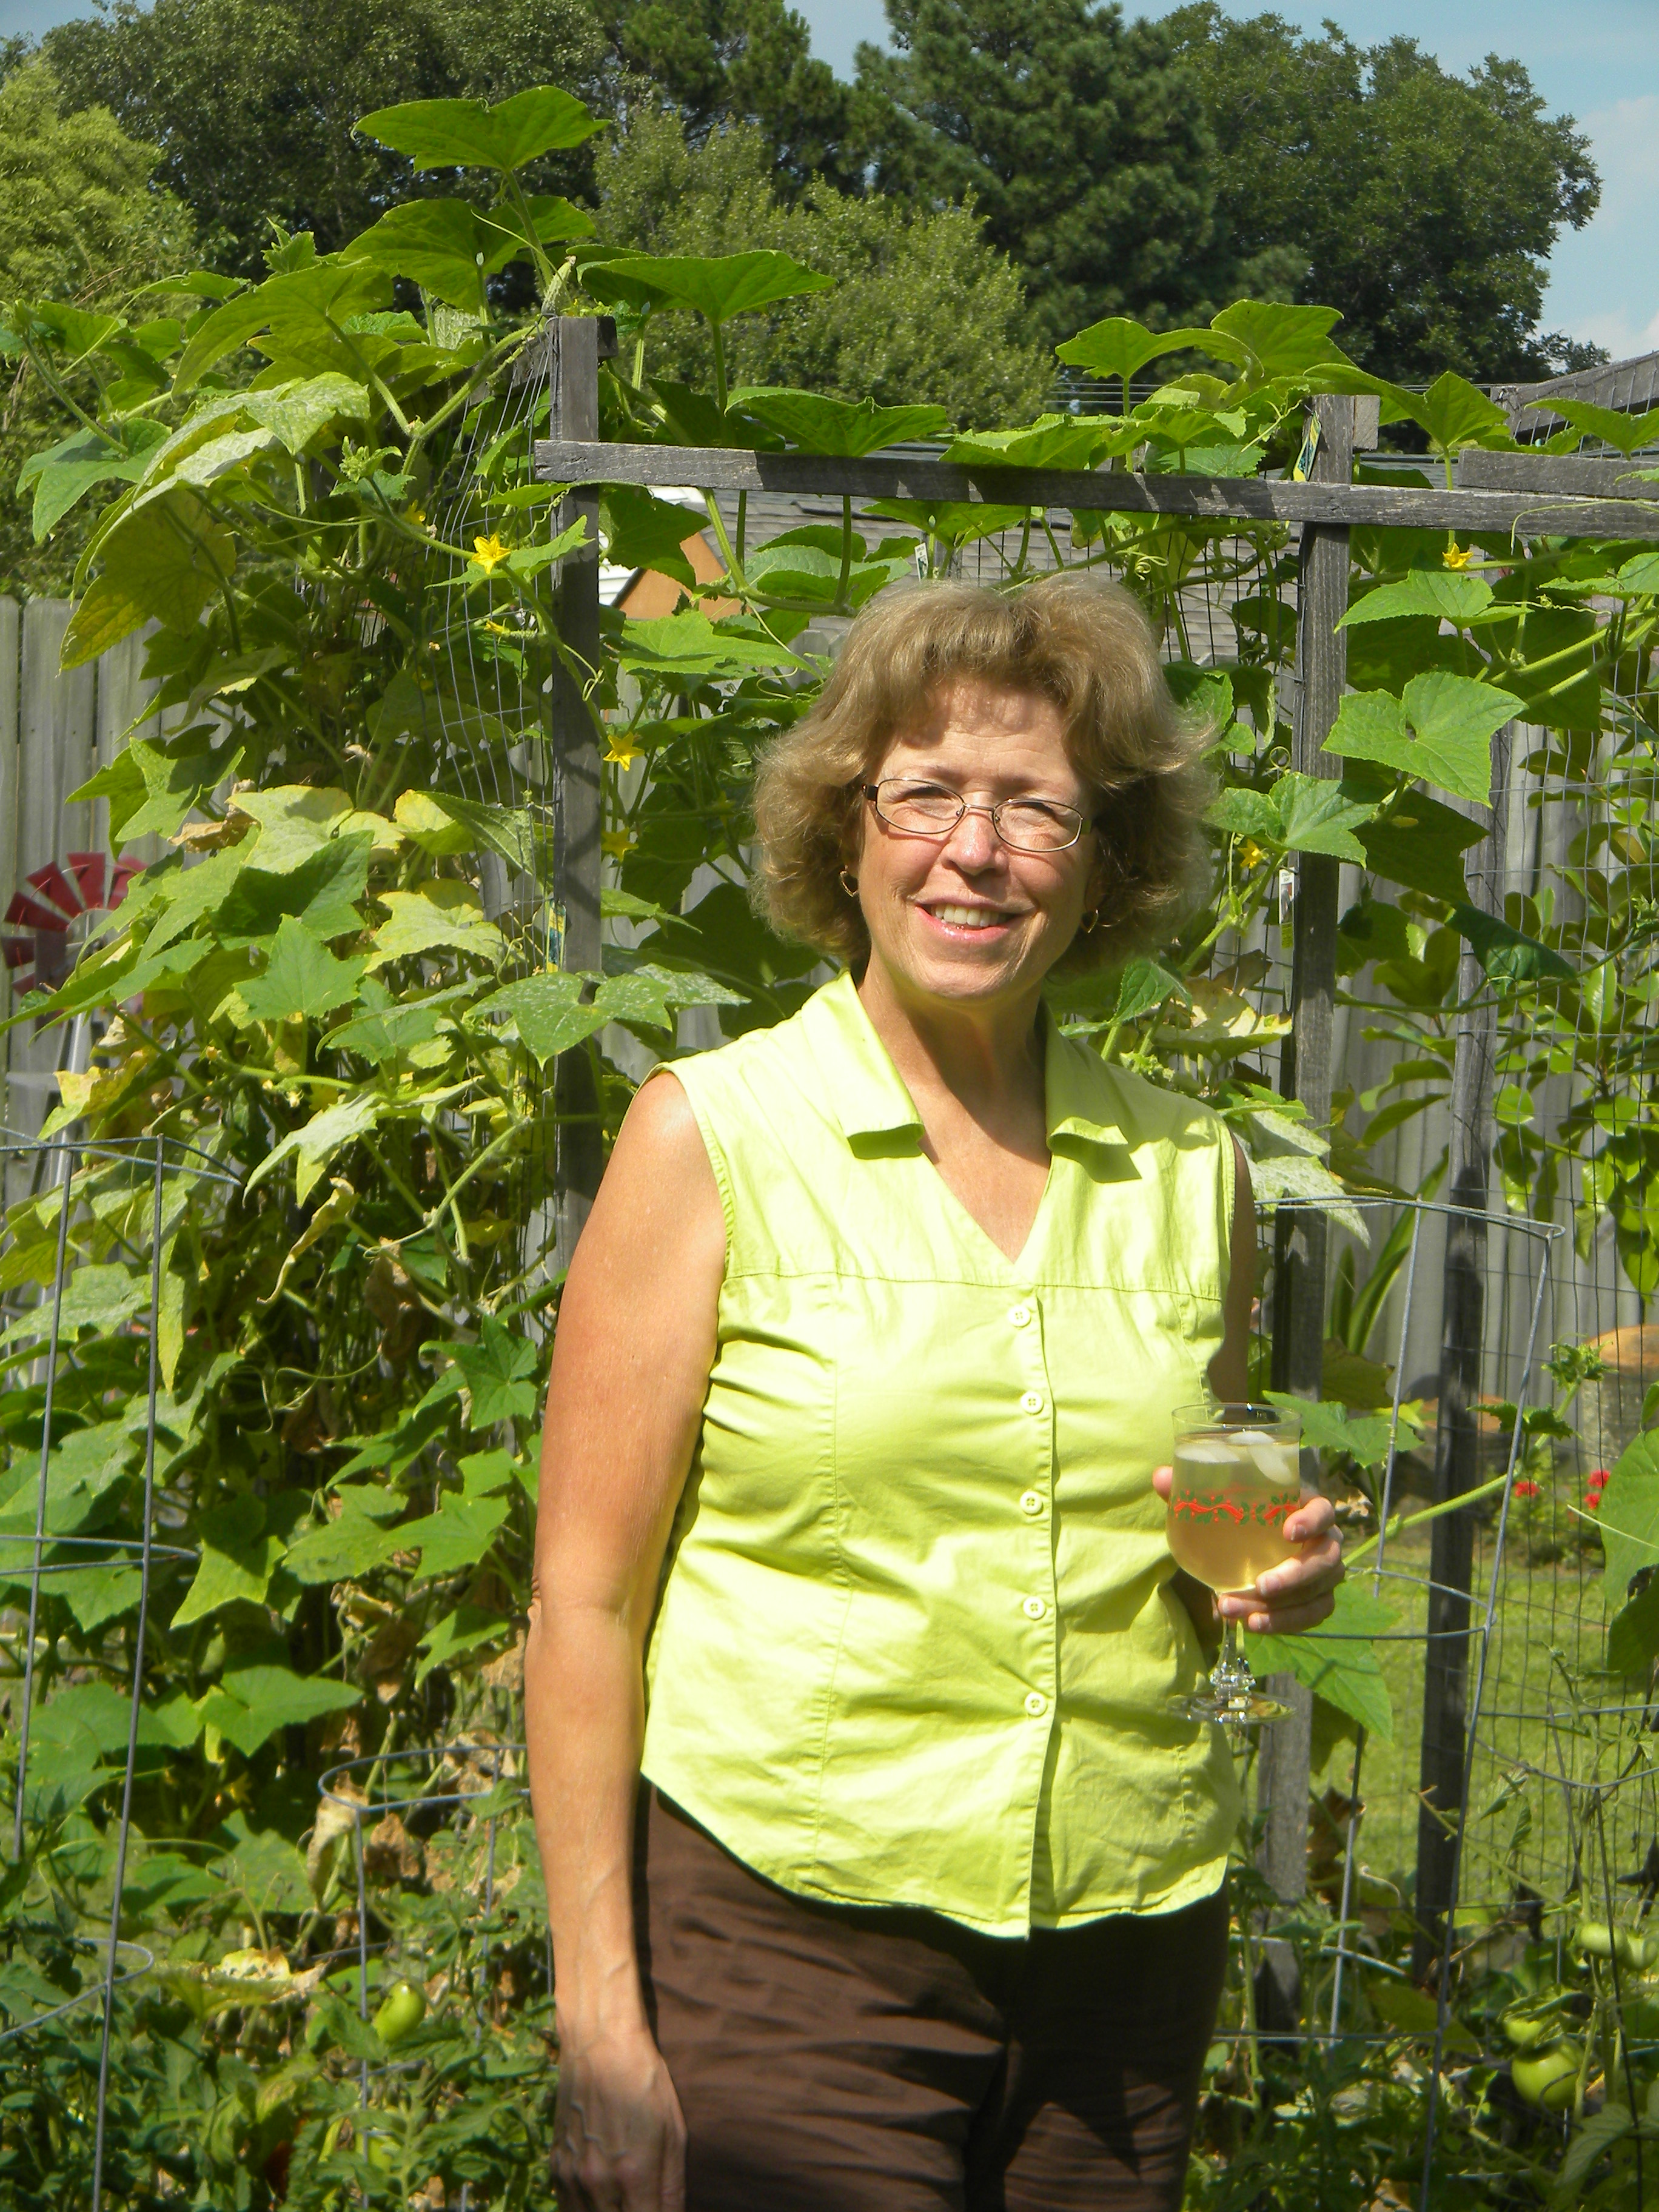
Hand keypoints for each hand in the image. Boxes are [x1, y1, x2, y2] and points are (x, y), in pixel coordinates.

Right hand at [552, 2020, 686, 2210]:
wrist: (599, 2045)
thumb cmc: (645, 2083)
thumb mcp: (673, 2133)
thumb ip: (672, 2188)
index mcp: (634, 2176)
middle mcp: (598, 2184)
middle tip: (642, 2203)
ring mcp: (572, 2177)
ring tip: (623, 2201)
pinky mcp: (555, 2167)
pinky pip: (567, 2207)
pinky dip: (584, 2210)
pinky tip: (601, 2201)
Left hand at [1152, 1468, 1342, 1634]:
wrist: (1242, 1547)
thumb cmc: (1236, 1517)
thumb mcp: (1214, 1503)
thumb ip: (1189, 1490)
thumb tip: (1160, 1478)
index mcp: (1304, 1506)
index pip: (1324, 1510)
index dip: (1312, 1520)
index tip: (1288, 1531)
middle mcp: (1323, 1540)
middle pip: (1326, 1559)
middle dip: (1295, 1575)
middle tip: (1260, 1585)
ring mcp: (1324, 1573)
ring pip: (1317, 1593)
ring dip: (1281, 1607)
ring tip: (1236, 1609)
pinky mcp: (1317, 1599)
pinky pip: (1311, 1615)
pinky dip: (1283, 1623)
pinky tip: (1252, 1624)